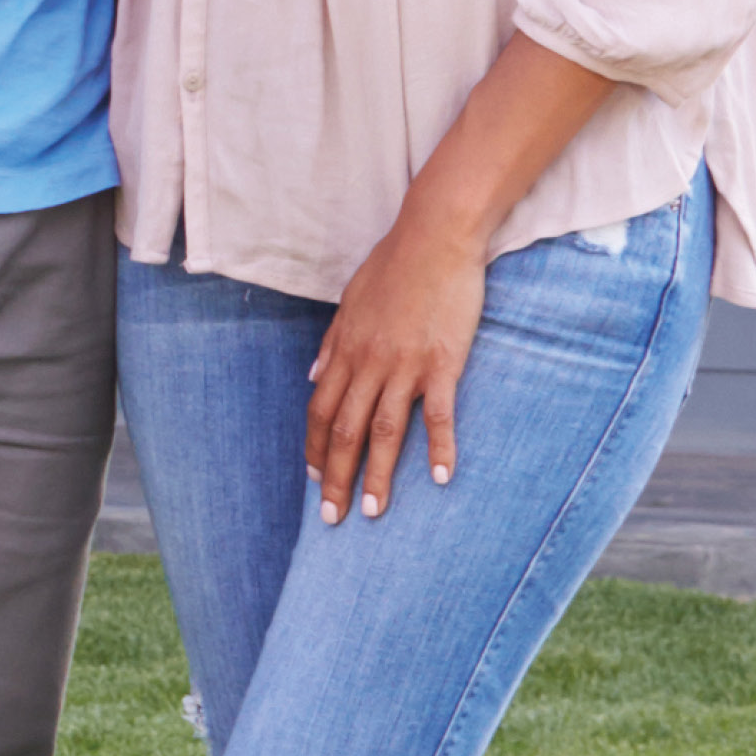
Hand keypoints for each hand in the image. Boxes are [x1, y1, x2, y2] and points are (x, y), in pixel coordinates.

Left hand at [304, 222, 487, 519]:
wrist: (435, 237)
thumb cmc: (394, 266)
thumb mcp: (350, 301)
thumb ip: (332, 342)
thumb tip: (313, 374)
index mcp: (345, 349)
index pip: (320, 410)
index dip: (313, 447)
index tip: (312, 478)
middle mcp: (369, 363)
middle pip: (344, 431)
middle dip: (335, 477)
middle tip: (332, 517)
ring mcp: (405, 366)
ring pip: (384, 431)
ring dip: (377, 475)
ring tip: (373, 512)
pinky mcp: (443, 363)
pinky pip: (438, 414)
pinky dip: (440, 448)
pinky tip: (443, 478)